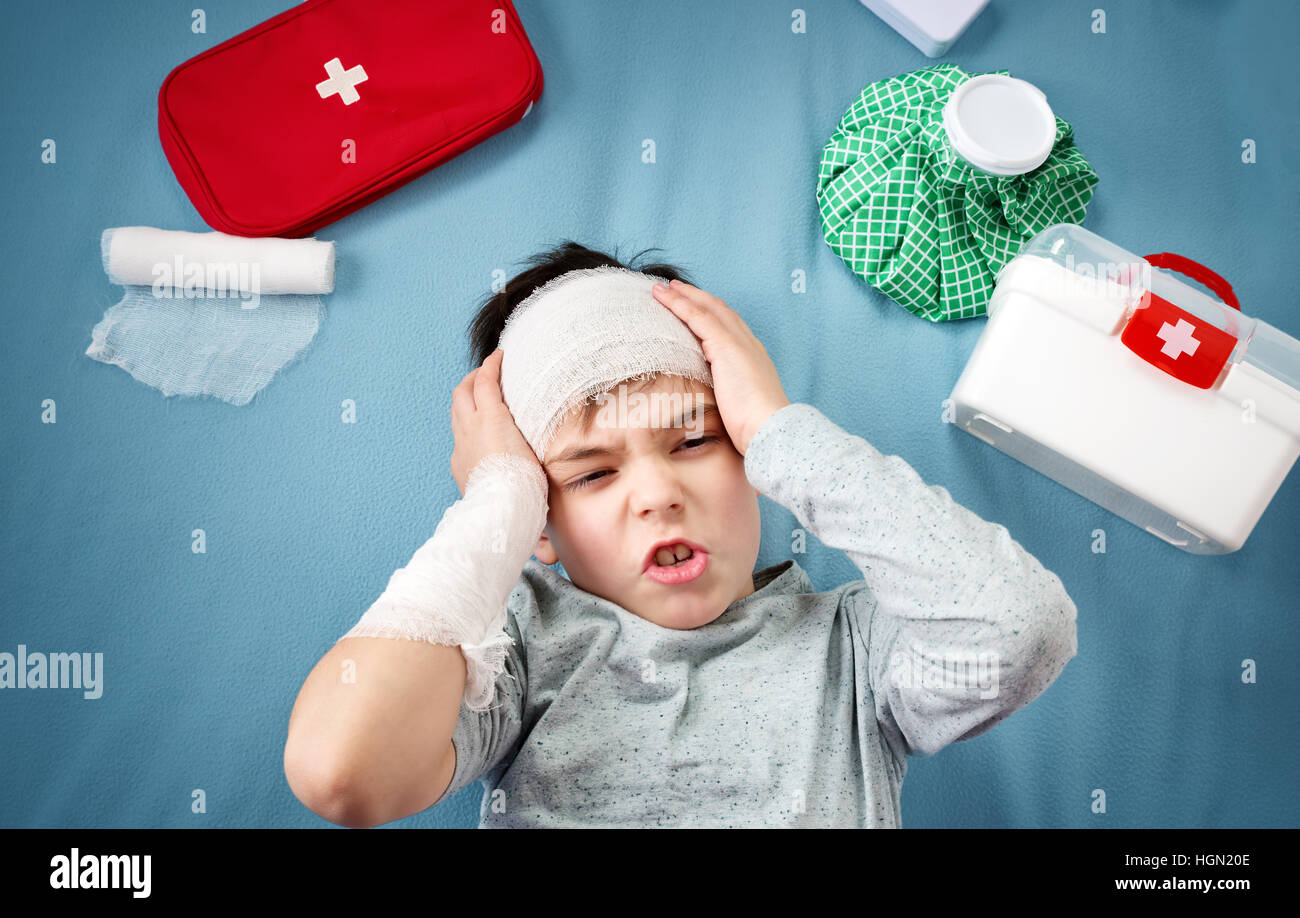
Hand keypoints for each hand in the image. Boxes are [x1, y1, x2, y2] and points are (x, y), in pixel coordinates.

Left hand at [449, 348, 542, 496]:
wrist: (501, 508)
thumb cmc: (525, 481)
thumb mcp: (535, 448)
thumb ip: (530, 431)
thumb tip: (534, 428)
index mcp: (491, 418)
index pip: (485, 381)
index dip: (491, 364)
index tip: (498, 356)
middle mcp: (471, 427)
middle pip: (462, 390)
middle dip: (472, 377)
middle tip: (484, 374)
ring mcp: (460, 444)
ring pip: (455, 412)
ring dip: (465, 400)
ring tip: (477, 399)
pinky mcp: (457, 462)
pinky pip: (457, 436)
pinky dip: (466, 426)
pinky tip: (477, 434)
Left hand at [651, 279, 790, 454]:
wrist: (770, 429)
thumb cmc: (756, 428)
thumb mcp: (740, 408)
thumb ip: (729, 399)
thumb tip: (715, 409)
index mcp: (753, 358)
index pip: (730, 328)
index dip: (712, 315)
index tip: (695, 310)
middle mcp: (748, 344)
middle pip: (720, 312)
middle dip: (698, 298)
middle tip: (676, 289)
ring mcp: (738, 343)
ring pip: (707, 309)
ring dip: (684, 296)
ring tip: (663, 288)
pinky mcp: (726, 346)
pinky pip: (698, 317)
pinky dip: (680, 304)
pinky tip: (664, 297)